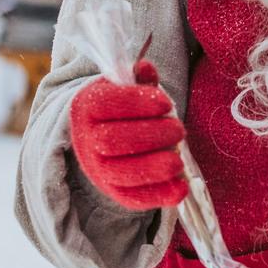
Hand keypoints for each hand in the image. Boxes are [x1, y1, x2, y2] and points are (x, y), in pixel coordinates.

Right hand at [68, 60, 188, 210]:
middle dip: (151, 136)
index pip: (106, 103)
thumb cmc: (120, 107)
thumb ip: (139, 78)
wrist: (100, 134)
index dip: (137, 103)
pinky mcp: (111, 190)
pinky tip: (180, 189)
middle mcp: (86, 139)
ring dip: (154, 168)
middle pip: (112, 140)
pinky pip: (130, 198)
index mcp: (87, 106)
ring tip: (178, 161)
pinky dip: (157, 196)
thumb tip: (146, 69)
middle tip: (179, 130)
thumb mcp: (126, 87)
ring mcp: (97, 168)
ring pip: (120, 172)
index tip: (165, 103)